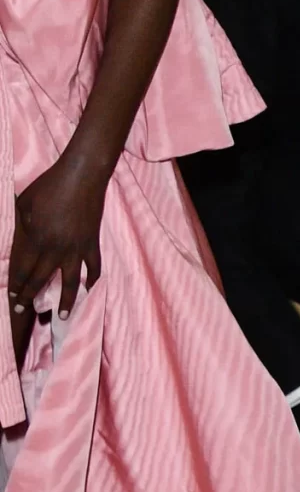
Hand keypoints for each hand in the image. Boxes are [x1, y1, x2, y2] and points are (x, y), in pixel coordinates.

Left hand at [8, 150, 108, 318]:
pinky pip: (94, 266)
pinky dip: (93, 280)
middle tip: (24, 309)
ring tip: (61, 316)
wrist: (82, 175)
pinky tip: (90, 290)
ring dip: (65, 301)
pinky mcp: (92, 243)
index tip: (13, 296)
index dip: (17, 284)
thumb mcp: (25, 203)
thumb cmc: (49, 185)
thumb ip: (22, 226)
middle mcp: (56, 249)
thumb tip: (23, 241)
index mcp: (37, 239)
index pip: (23, 269)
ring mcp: (77, 248)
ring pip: (70, 281)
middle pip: (41, 279)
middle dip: (30, 296)